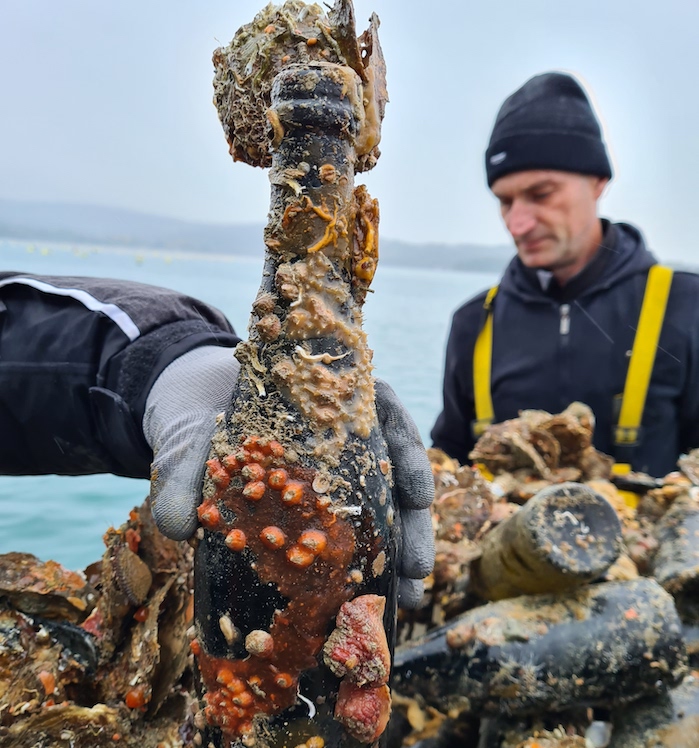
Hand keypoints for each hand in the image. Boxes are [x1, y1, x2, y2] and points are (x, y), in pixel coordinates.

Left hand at [144, 348, 435, 608]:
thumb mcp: (191, 432)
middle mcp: (342, 436)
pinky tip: (369, 593)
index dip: (408, 454)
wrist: (191, 416)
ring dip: (400, 551)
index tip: (416, 491)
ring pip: (385, 506)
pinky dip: (366, 561)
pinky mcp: (320, 505)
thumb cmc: (201, 411)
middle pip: (395, 471)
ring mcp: (335, 473)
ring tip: (407, 596)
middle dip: (413, 523)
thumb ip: (186, 470)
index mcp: (325, 401)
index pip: (386, 416)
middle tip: (417, 568)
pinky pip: (354, 531)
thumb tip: (178, 529)